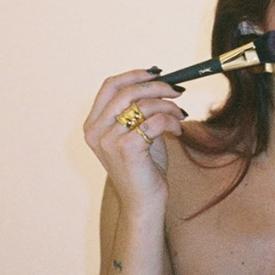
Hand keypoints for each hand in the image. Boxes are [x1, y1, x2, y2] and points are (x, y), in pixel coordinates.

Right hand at [83, 69, 186, 208]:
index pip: (109, 86)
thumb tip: (160, 83)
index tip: (157, 73)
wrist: (145, 201)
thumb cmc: (144, 168)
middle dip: (158, 87)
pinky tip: (178, 130)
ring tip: (180, 116)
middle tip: (178, 92)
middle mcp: (95, 131)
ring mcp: (108, 140)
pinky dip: (171, 121)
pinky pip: (155, 121)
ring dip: (169, 107)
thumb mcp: (138, 134)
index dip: (134, 75)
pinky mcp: (126, 148)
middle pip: (127, 91)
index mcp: (93, 124)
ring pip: (144, 105)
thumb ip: (140, 111)